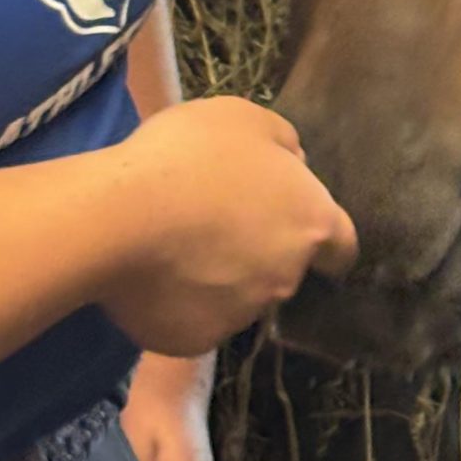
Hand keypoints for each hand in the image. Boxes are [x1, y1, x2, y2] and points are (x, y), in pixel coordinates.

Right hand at [100, 97, 356, 357]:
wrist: (119, 218)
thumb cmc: (189, 156)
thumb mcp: (244, 118)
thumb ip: (282, 143)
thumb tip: (295, 163)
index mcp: (311, 223)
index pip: (341, 246)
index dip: (322, 239)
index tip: (299, 229)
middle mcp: (287, 277)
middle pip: (283, 268)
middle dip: (259, 250)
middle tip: (214, 221)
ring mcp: (242, 316)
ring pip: (239, 297)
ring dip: (220, 276)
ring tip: (174, 246)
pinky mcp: (196, 341)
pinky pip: (194, 320)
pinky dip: (181, 303)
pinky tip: (152, 275)